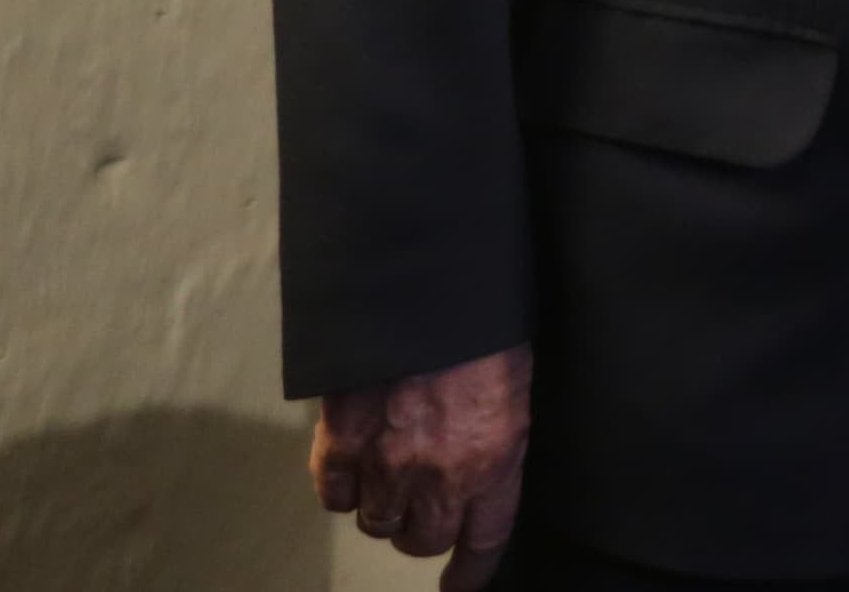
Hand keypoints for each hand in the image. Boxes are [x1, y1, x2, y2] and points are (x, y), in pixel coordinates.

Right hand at [312, 344, 533, 587]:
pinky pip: (335, 495)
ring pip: (376, 523)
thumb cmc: (484, 327)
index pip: (484, 540)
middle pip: (422, 539)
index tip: (460, 586)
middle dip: (423, 528)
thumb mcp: (513, 386)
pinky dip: (343, 488)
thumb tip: (479, 465)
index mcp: (494, 460)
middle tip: (422, 503)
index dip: (471, 571)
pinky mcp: (341, 441)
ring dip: (383, 508)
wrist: (428, 287)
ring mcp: (386, 462)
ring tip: (390, 477)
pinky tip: (353, 467)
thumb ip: (495, 437)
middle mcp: (439, 475)